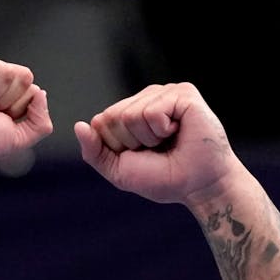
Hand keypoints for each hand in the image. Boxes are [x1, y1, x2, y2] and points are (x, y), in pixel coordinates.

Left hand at [75, 83, 243, 205]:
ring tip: (170, 141)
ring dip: (149, 138)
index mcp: (131, 112)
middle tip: (157, 149)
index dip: (117, 146)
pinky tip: (179, 131)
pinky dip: (162, 130)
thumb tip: (79, 126)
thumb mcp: (120, 171)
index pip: (101, 121)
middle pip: (113, 116)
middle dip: (131, 142)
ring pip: (131, 114)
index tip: (141, 155)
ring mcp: (165, 93)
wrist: (200, 187)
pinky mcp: (183, 93)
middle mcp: (147, 98)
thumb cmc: (165, 179)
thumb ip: (95, 152)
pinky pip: (152, 112)